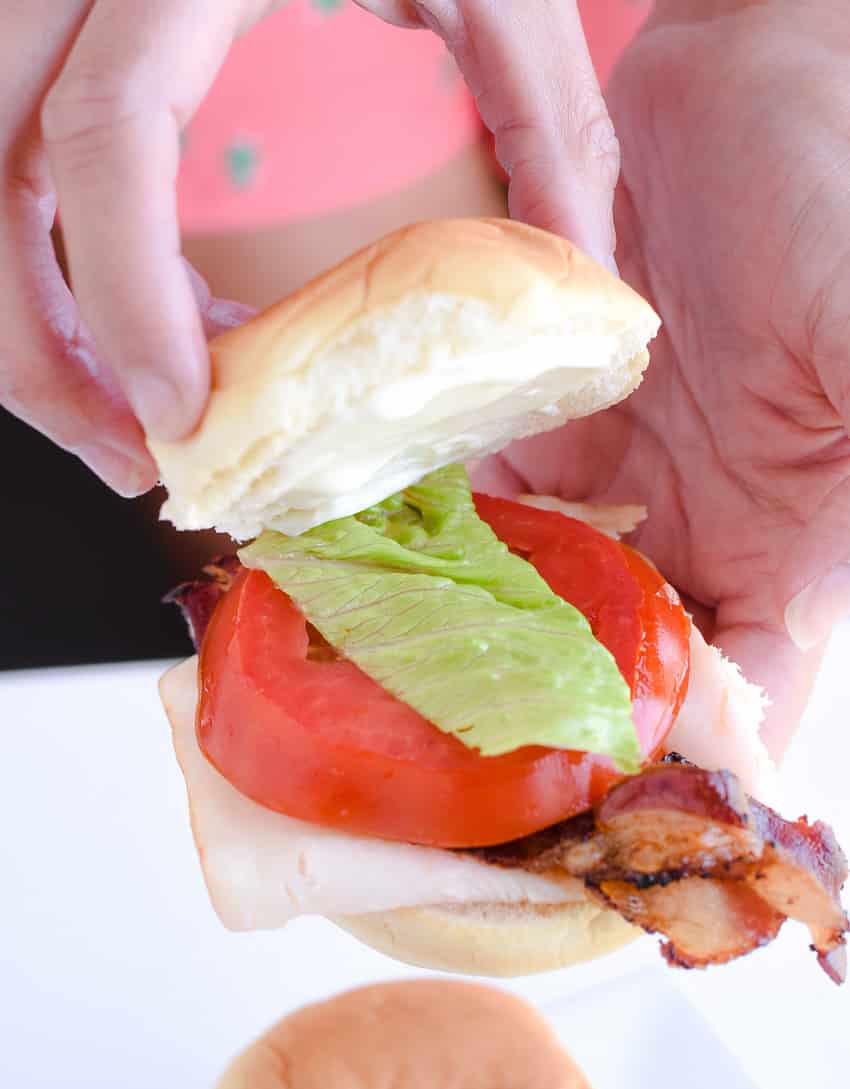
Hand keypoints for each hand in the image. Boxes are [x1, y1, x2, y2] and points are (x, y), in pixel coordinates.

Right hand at [2, 0, 617, 494]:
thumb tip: (585, 280)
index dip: (126, 294)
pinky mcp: (56, 25)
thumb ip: (547, 119)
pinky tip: (150, 326)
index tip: (182, 415)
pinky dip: (61, 268)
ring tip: (127, 424)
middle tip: (136, 457)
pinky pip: (14, 166)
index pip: (104, 134)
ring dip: (34, 325)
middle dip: (40, 348)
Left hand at [476, 0, 849, 754]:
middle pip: (627, 664)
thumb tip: (834, 577)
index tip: (589, 793)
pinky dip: (448, 533)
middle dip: (553, 711)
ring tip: (401, 671)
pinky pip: (494, 500)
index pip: (740, 688)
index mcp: (790, 549)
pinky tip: (390, 557)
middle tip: (460, 752)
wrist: (748, 90)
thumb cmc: (833, 198)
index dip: (675, 751)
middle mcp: (702, 532)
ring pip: (548, 596)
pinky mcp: (558, 424)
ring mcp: (624, 483)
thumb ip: (847, 449)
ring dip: (484, 632)